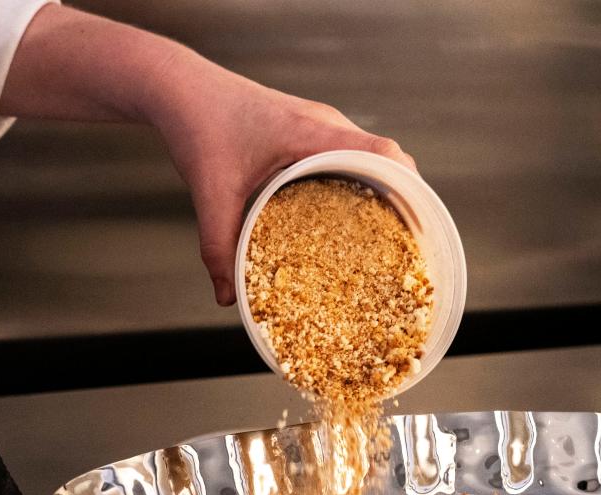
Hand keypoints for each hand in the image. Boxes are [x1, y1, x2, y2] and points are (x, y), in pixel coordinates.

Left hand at [148, 54, 417, 304]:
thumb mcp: (211, 193)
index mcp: (311, 133)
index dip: (408, 187)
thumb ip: (218, 246)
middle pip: (386, 157)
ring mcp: (318, 125)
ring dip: (382, 189)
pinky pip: (348, 155)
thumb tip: (229, 298)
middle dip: (403, 198)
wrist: (181, 89)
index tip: (418, 225)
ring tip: (387, 235)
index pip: (382, 151)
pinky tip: (349, 216)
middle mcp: (323, 125)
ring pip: (369, 155)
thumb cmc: (198, 128)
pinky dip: (359, 181)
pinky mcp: (308, 131)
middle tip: (407, 243)